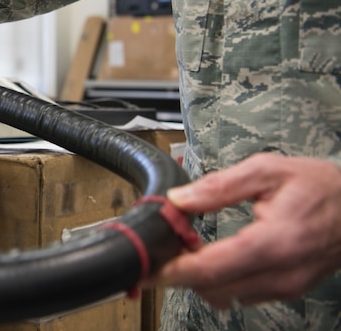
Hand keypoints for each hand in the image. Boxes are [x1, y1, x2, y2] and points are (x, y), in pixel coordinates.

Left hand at [146, 153, 340, 308]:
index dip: (173, 271)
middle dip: (180, 274)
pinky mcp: (289, 290)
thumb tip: (178, 199)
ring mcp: (286, 287)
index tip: (147, 268)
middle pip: (213, 289)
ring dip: (200, 279)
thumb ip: (219, 187)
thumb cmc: (321, 186)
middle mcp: (281, 274)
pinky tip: (214, 257)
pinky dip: (221, 280)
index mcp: (274, 242)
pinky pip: (243, 294)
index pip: (211, 269)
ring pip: (226, 296)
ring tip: (188, 250)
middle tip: (162, 251)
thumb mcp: (268, 171)